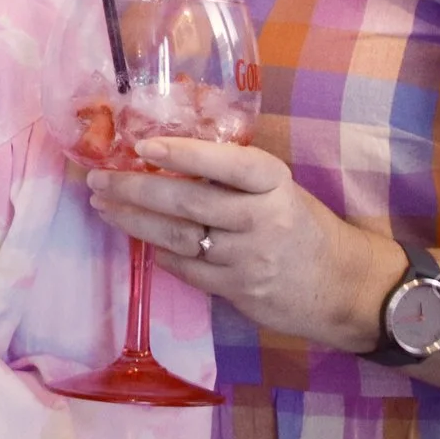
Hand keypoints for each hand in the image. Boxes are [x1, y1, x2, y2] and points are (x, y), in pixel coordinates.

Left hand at [86, 138, 395, 354]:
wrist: (342, 285)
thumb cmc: (300, 224)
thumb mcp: (278, 188)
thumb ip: (231, 176)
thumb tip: (165, 155)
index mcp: (273, 183)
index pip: (226, 164)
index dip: (184, 155)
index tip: (144, 147)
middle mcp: (261, 219)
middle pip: (187, 203)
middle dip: (134, 190)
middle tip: (98, 180)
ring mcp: (249, 259)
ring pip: (178, 238)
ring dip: (134, 222)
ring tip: (104, 208)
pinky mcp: (239, 291)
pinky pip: (187, 270)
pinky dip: (160, 254)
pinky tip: (143, 241)